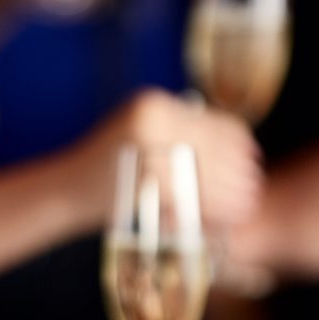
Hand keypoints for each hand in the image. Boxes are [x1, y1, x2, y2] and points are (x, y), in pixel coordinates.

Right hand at [75, 89, 262, 230]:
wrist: (63, 190)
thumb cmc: (109, 169)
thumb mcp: (142, 136)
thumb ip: (181, 135)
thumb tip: (240, 147)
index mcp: (153, 103)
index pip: (210, 120)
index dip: (239, 142)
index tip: (254, 159)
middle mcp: (150, 117)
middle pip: (212, 147)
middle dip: (238, 171)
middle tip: (255, 189)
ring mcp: (146, 145)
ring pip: (204, 172)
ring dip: (230, 191)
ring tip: (247, 204)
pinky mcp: (143, 176)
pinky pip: (189, 194)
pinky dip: (210, 207)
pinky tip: (225, 216)